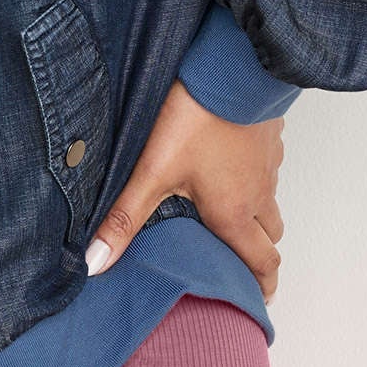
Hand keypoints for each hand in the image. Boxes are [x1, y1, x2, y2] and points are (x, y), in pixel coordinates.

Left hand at [85, 78, 284, 301]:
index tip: (258, 300)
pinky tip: (230, 166)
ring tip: (230, 217)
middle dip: (258, 254)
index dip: (262, 286)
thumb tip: (96, 265)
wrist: (230, 66)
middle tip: (239, 263)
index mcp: (235, 212)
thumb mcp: (151, 173)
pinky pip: (268, 168)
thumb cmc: (195, 120)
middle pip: (270, 236)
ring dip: (257, 215)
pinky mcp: (269, 137)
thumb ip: (124, 220)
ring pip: (270, 201)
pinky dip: (255, 178)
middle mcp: (259, 193)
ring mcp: (269, 164)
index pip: (262, 262)